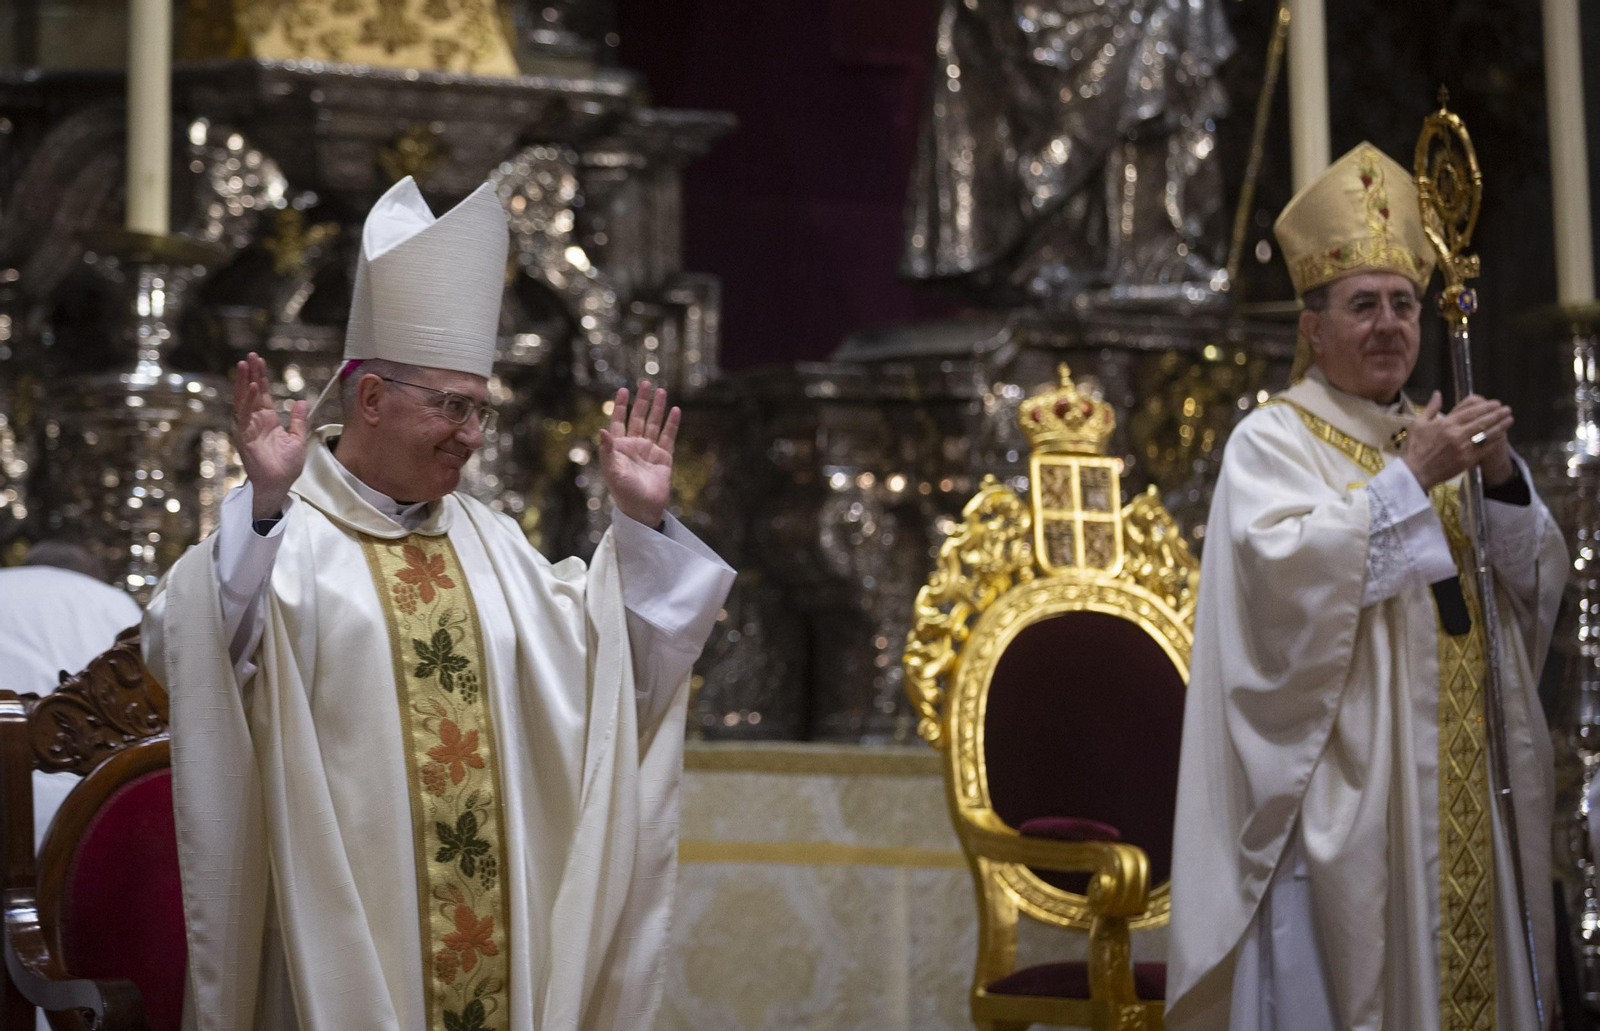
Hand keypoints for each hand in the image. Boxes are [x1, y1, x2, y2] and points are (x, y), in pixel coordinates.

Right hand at [233, 352, 307, 519]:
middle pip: (250, 393)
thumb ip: (299, 420)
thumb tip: (302, 402)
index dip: (260, 377)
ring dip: (244, 382)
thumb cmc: (286, 466)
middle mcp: (255, 422)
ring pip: (244, 401)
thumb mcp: (298, 439)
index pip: (261, 394)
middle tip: (251, 356)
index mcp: (267, 420)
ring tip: (245, 365)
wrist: (279, 484)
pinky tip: (252, 387)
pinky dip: (248, 401)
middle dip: (250, 374)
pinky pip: (245, 416)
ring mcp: (248, 428)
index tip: (259, 361)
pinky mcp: (245, 437)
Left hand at [599, 379, 679, 527]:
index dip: (621, 406)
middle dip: (642, 401)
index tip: (624, 390)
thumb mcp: (612, 471)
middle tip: (645, 383)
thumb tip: (601, 429)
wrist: (643, 509)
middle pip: (638, 418)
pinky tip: (675, 411)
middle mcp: (634, 446)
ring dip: (658, 408)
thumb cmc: (624, 492)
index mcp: (619, 447)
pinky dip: (672, 424)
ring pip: (654, 424)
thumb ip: (607, 450)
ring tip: (662, 391)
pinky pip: (668, 437)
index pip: (619, 421)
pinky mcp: (664, 457)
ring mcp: (650, 451)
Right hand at [1402, 391, 1513, 490]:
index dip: (1486, 406)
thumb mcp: (1418, 424)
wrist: (1416, 472)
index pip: (1471, 411)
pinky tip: (1502, 436)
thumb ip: (1431, 408)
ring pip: (1487, 434)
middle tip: (1507, 409)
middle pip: (1482, 421)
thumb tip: (1437, 394)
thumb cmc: (1415, 447)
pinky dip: (1495, 441)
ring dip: (1500, 426)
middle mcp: (1456, 434)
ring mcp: (1463, 448)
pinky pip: (1485, 448)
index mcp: (1446, 424)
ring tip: (1509, 420)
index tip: (1495, 403)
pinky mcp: (1467, 460)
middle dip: (1497, 414)